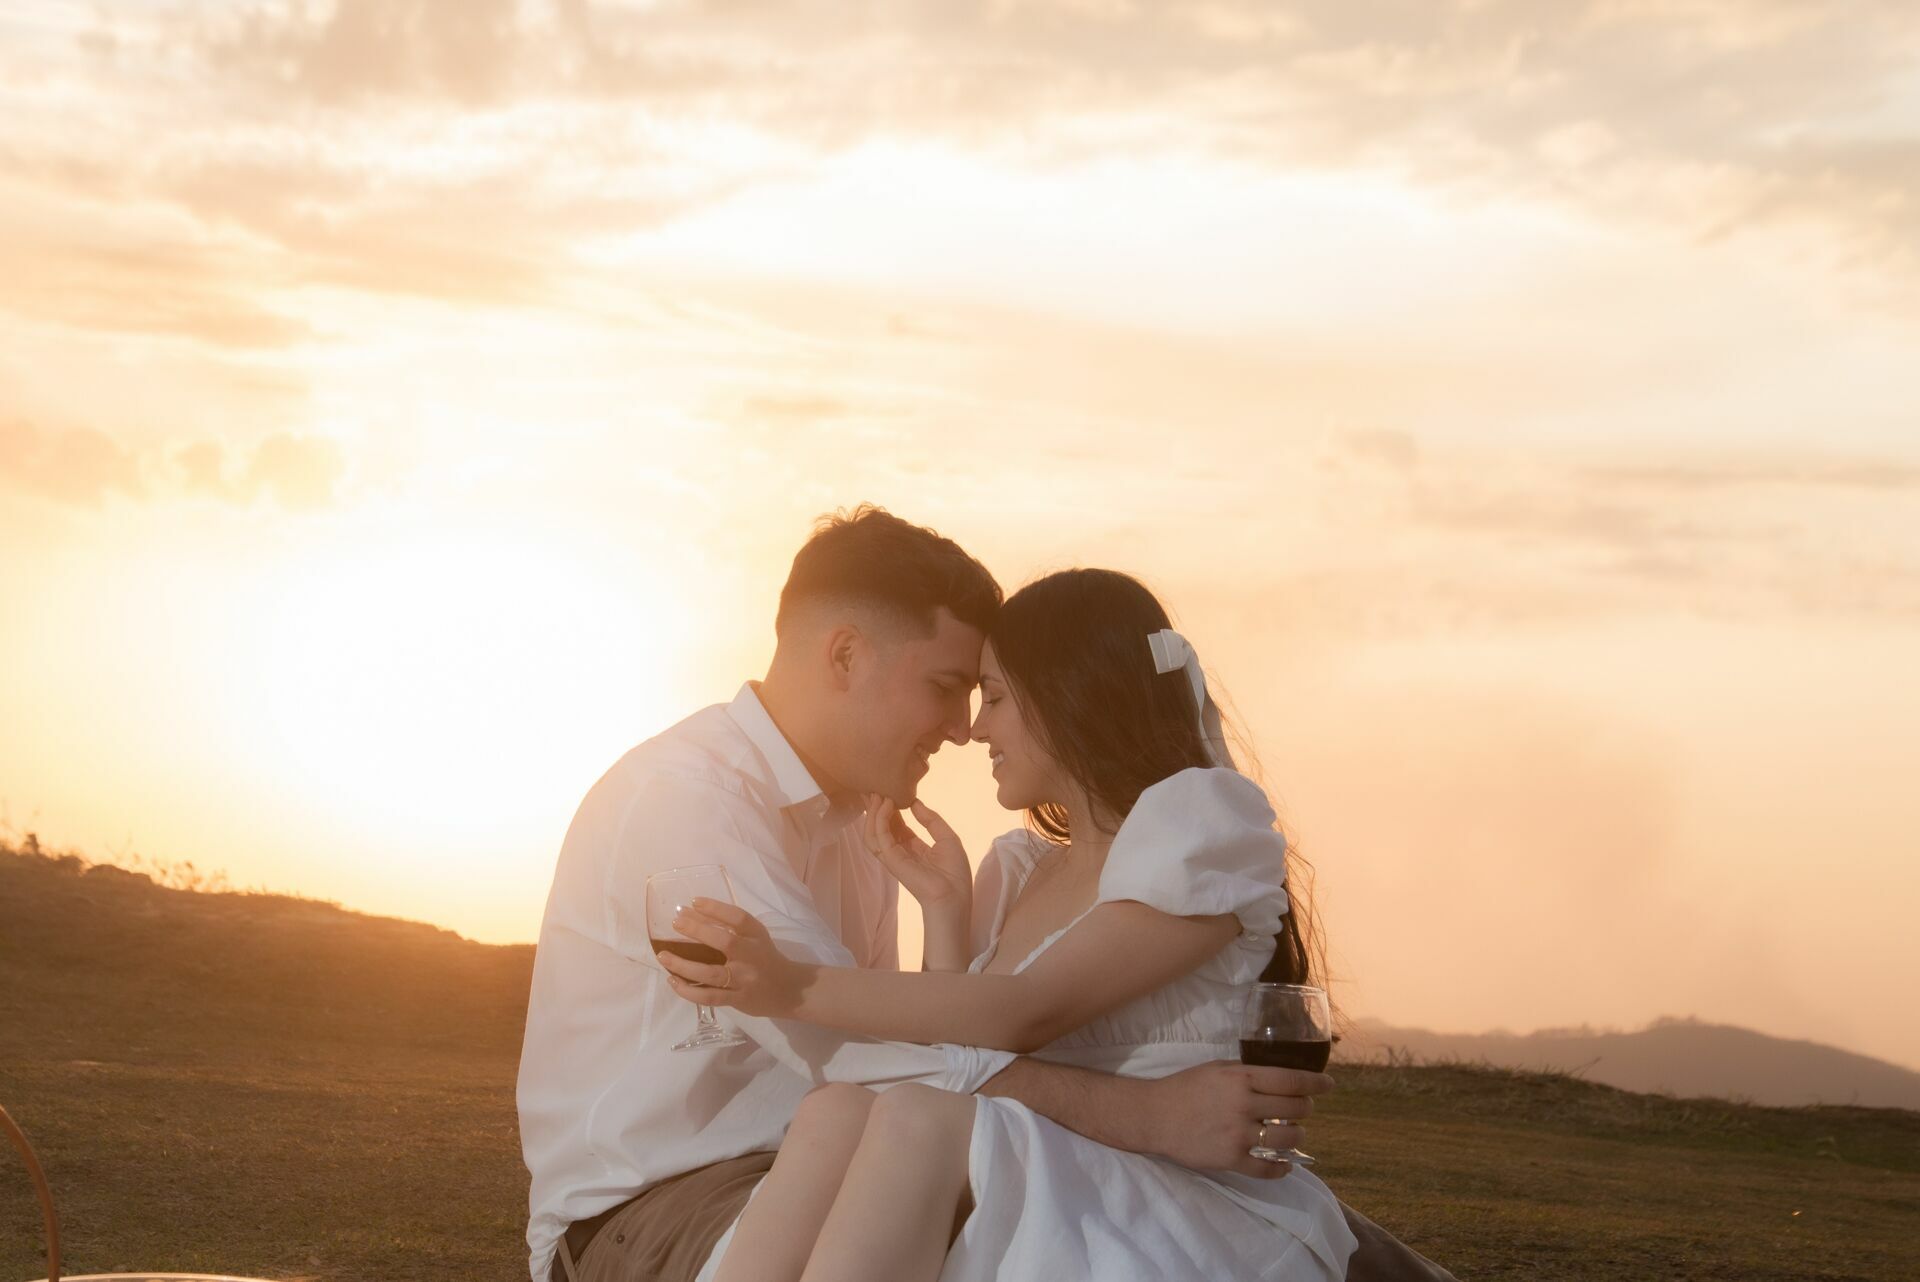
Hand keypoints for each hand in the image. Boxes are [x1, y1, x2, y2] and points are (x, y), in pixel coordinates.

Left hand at [656, 898, 810, 1017]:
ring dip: (683, 965)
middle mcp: (751, 956)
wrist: (789, 990)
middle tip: (676, 922)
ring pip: (710, 973)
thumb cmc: (766, 958)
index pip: (738, 918)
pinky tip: (672, 981)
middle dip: (698, 930)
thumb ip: (733, 928)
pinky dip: (688, 990)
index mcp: (757, 936)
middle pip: (724, 942)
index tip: (694, 902)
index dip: (716, 908)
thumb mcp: (756, 938)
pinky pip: (708, 997)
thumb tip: (695, 915)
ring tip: (663, 956)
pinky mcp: (736, 999)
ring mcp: (743, 980)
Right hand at [862, 794, 971, 909]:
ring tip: (877, 794)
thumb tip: (915, 802)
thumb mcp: (947, 838)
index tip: (889, 792)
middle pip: (881, 827)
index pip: (897, 826)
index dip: (891, 810)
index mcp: (914, 849)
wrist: (954, 896)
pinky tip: (886, 805)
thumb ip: (931, 820)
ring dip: (874, 812)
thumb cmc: (955, 872)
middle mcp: (901, 852)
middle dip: (876, 809)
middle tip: (873, 788)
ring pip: (873, 832)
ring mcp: (893, 857)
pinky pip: (879, 837)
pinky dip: (880, 819)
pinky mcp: (891, 859)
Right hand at [1139, 1059, 1329, 1179]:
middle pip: (1296, 1109)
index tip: (1329, 1085)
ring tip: (1291, 1135)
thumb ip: (1248, 1073)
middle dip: (1305, 1109)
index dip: (1317, 1083)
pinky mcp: (1230, 1158)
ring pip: (1288, 1139)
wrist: (1154, 1115)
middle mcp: (1244, 1104)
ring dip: (1297, 1138)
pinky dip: (1281, 1169)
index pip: (1292, 1079)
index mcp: (1241, 1077)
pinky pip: (1267, 1168)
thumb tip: (1281, 1078)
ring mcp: (1238, 1133)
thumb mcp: (1218, 1068)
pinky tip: (1284, 1165)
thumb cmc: (1186, 1087)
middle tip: (1301, 1110)